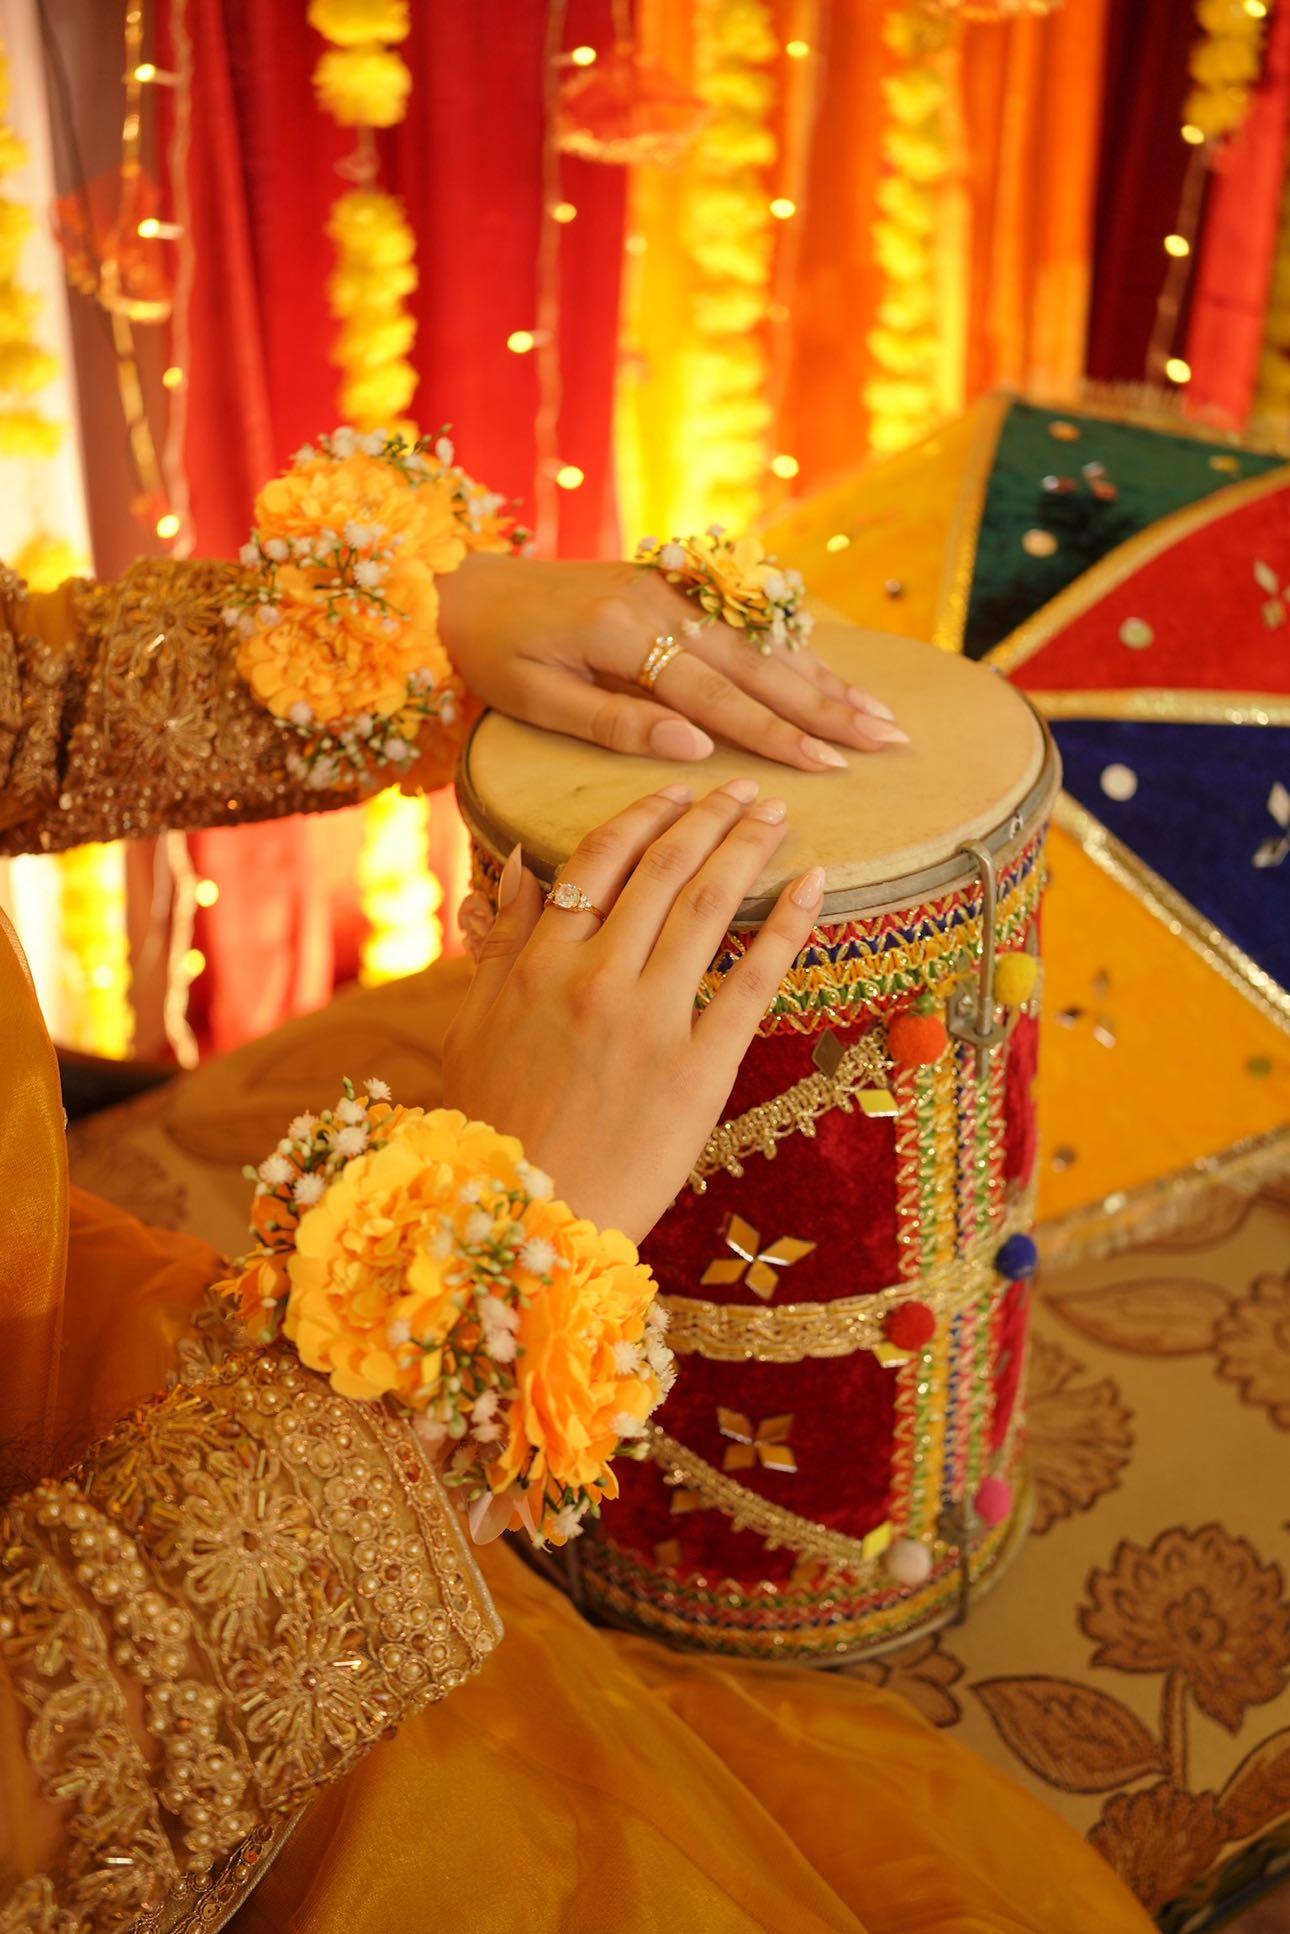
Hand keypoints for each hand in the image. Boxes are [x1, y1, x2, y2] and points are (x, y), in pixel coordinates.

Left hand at [436, 552, 907, 772]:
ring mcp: (673, 588)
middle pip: (760, 664)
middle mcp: (661, 602)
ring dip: (827, 678)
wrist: (467, 585)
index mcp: (624, 633)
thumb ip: (615, 722)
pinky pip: (746, 623)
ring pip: (764, 640)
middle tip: (890, 740)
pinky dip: (795, 650)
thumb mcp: (535, 698)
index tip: (833, 766)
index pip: (718, 696)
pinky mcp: (674, 585)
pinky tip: (833, 675)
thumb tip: (696, 748)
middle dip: (829, 706)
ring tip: (883, 713)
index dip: (779, 735)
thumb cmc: (495, 653)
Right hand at [441, 779, 824, 1238]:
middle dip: (710, 817)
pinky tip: (816, 883)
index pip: (598, 861)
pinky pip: (752, 981)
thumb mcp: (475, 1029)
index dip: (645, 816)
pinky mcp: (699, 1069)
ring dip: (747, 848)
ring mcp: (650, 1021)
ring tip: (775, 816)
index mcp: (538, 966)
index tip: (679, 791)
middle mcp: (594, 979)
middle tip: (745, 789)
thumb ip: (502, 947)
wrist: (528, 1221)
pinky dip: (787, 924)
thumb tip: (518, 871)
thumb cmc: (493, 1129)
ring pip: (707, 906)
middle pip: (663, 871)